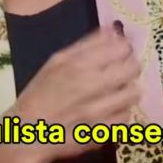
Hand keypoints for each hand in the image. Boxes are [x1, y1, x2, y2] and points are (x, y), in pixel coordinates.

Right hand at [14, 26, 140, 162]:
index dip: (123, 49)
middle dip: (129, 67)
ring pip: (134, 93)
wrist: (28, 133)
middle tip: (120, 72)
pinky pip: (126, 116)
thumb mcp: (56, 61)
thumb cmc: (40, 92)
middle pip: (133, 68)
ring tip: (115, 93)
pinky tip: (107, 111)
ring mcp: (99, 112)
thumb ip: (87, 44)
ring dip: (127, 90)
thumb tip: (113, 30)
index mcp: (79, 64)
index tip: (118, 54)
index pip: (122, 48)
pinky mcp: (103, 132)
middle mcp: (92, 86)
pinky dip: (119, 113)